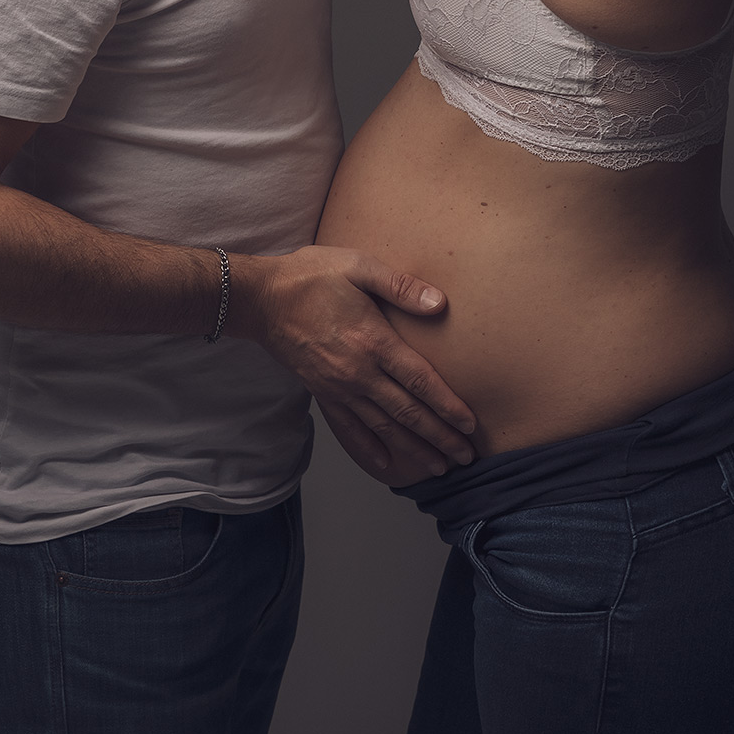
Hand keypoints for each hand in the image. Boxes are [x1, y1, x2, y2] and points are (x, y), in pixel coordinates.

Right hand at [230, 246, 476, 479]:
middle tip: (465, 458)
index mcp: (374, 341)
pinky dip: (368, 448)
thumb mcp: (359, 266)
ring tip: (438, 467)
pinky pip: (349, 428)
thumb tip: (439, 303)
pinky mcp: (322, 393)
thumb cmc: (312, 276)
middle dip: (440, 437)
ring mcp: (339, 387)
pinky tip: (385, 463)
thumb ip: (401, 286)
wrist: (262, 299)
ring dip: (413, 449)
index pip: (421, 382)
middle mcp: (359, 373)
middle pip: (408, 412)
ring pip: (384, 427)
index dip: (448, 406)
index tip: (470, 425)